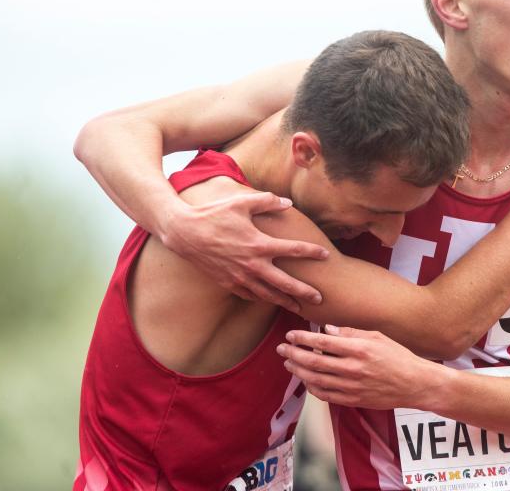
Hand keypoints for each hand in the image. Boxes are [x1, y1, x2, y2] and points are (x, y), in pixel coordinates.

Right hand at [161, 191, 328, 308]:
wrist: (184, 233)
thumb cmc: (214, 214)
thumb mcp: (242, 202)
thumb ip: (268, 201)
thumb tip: (289, 203)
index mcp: (259, 243)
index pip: (293, 249)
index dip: (311, 252)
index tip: (326, 255)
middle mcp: (252, 264)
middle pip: (285, 282)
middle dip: (304, 291)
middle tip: (320, 299)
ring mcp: (239, 277)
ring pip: (268, 294)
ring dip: (284, 301)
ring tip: (299, 307)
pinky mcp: (228, 283)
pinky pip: (249, 295)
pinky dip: (262, 299)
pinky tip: (270, 300)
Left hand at [278, 325, 441, 408]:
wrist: (414, 383)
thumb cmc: (397, 356)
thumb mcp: (377, 337)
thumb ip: (350, 333)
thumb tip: (326, 330)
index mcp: (359, 349)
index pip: (323, 343)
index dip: (303, 338)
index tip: (291, 335)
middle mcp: (353, 369)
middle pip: (314, 362)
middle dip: (294, 354)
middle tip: (282, 349)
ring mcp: (352, 387)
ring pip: (316, 380)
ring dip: (299, 371)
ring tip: (289, 364)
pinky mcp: (353, 400)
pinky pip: (326, 395)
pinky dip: (312, 388)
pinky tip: (307, 380)